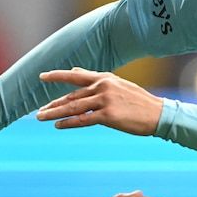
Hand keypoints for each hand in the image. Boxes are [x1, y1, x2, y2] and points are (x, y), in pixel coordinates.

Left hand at [36, 68, 162, 135]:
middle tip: (39, 111)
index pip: (76, 76)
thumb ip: (94, 78)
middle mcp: (103, 86)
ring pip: (74, 107)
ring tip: (41, 117)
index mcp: (105, 78)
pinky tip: (58, 125)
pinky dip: (69, 123)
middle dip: (54, 104)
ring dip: (55, 113)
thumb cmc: (138, 101)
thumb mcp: (116, 84)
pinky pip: (84, 119)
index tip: (41, 76)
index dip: (57, 76)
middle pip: (72, 96)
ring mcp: (105, 100)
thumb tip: (74, 71)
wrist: (158, 114)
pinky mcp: (109, 115)